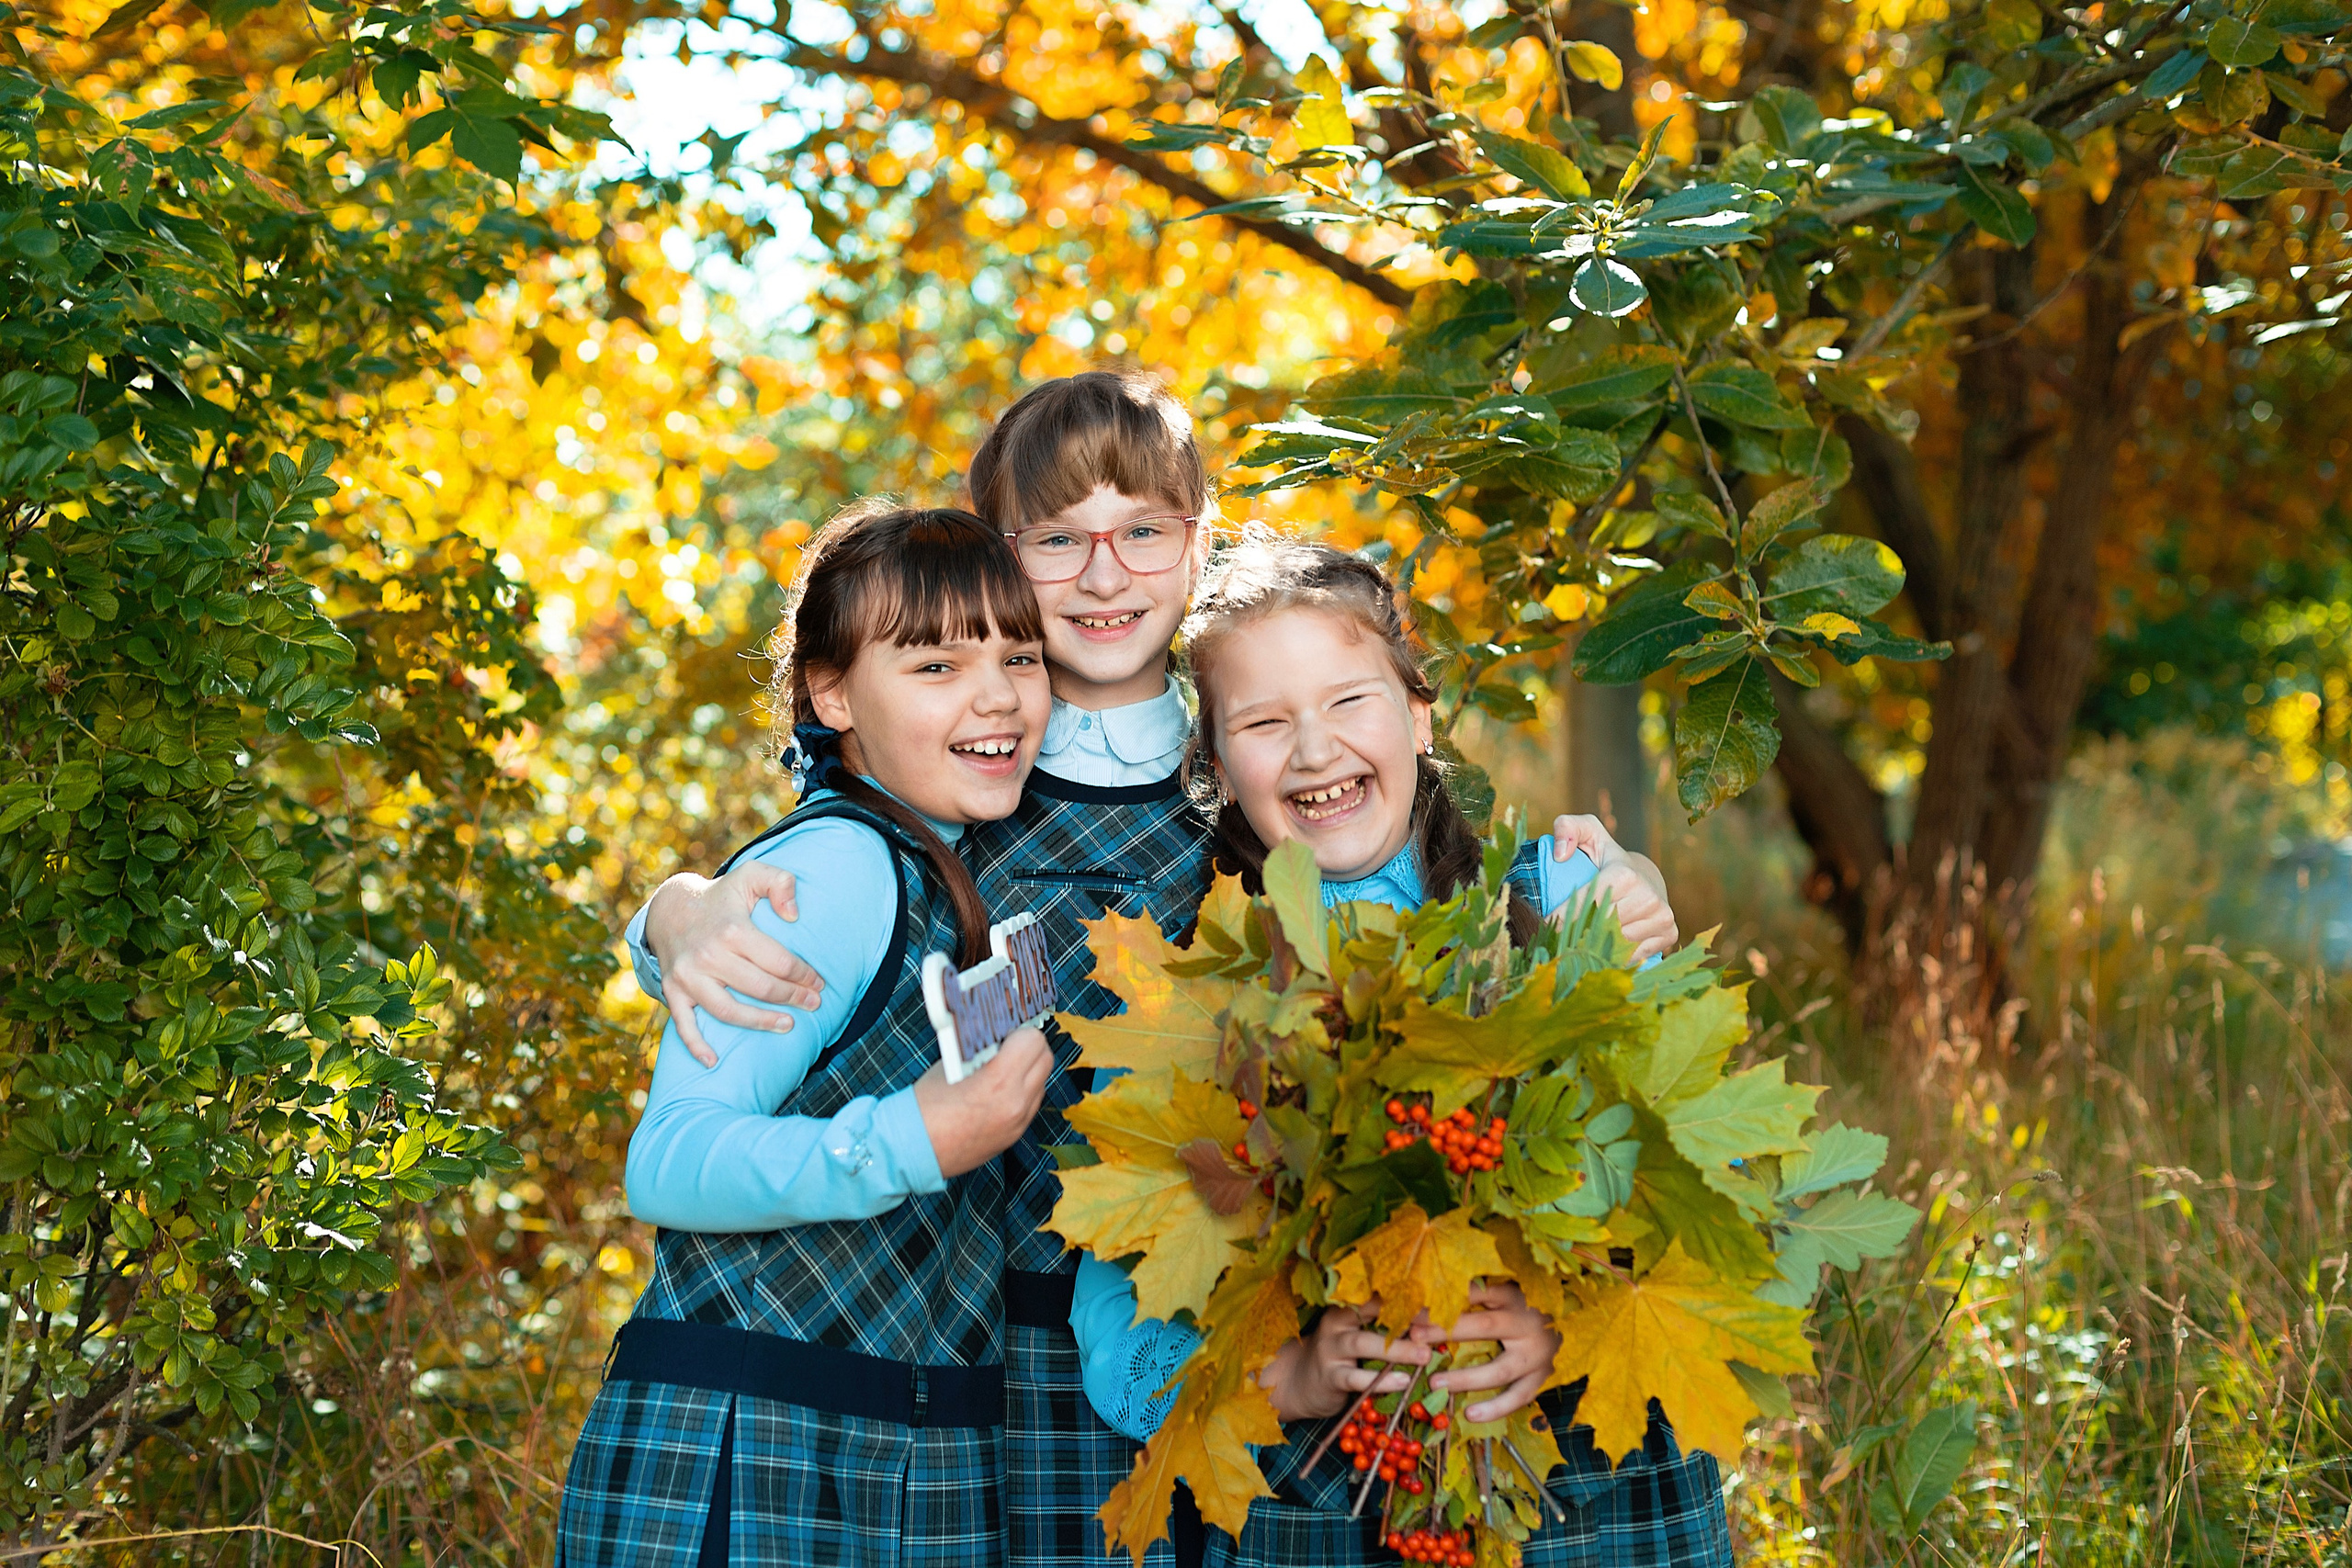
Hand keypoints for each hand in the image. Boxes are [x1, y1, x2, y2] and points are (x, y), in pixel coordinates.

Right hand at [643, 864, 825, 1066]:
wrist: (671, 908)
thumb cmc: (722, 896)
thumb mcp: (752, 874)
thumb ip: (780, 882)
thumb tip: (794, 914)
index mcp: (733, 929)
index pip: (779, 962)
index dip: (804, 975)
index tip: (818, 983)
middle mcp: (708, 955)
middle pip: (760, 988)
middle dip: (792, 999)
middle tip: (814, 1004)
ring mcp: (688, 976)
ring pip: (729, 1011)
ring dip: (760, 1023)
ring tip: (788, 1026)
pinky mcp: (673, 990)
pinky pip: (684, 1024)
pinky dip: (696, 1046)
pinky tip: (714, 1062)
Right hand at [911, 1025, 1052, 1177]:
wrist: (914, 1149)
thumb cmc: (926, 1106)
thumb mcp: (952, 1063)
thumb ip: (981, 1045)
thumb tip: (997, 1030)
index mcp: (998, 1081)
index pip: (1032, 1040)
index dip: (1019, 1031)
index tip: (1006, 1032)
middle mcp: (1016, 1103)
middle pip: (1045, 1059)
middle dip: (1029, 1046)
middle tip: (1007, 1044)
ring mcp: (1018, 1123)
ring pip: (1042, 1081)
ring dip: (1029, 1069)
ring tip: (1002, 1068)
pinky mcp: (1015, 1135)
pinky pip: (1032, 1103)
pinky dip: (1023, 1091)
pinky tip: (1000, 1090)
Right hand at [1257, 1300, 1425, 1421]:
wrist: (1299, 1382)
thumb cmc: (1343, 1356)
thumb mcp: (1360, 1333)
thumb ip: (1387, 1326)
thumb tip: (1436, 1323)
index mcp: (1350, 1306)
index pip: (1382, 1293)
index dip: (1411, 1293)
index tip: (1442, 1297)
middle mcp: (1338, 1321)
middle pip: (1374, 1310)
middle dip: (1408, 1314)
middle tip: (1440, 1322)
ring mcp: (1331, 1348)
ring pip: (1365, 1343)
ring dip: (1398, 1349)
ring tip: (1425, 1355)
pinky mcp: (1329, 1376)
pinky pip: (1355, 1377)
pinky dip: (1380, 1380)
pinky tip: (1402, 1382)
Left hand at [1413, 1281, 1559, 1423]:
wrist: (1580, 1319)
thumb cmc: (1529, 1302)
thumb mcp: (1507, 1287)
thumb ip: (1478, 1289)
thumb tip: (1431, 1288)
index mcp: (1514, 1296)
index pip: (1477, 1292)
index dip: (1446, 1298)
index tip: (1414, 1304)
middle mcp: (1527, 1323)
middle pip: (1484, 1327)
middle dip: (1446, 1331)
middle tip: (1414, 1337)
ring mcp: (1537, 1354)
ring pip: (1499, 1369)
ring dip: (1465, 1378)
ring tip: (1435, 1383)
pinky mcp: (1544, 1376)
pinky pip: (1518, 1396)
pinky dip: (1495, 1408)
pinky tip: (1469, 1415)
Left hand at [1549, 813, 1678, 961]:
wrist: (1648, 878)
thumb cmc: (1609, 858)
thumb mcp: (1588, 834)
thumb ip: (1567, 828)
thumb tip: (1560, 854)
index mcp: (1626, 875)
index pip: (1585, 905)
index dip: (1561, 917)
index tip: (1544, 926)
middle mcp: (1648, 898)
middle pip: (1598, 928)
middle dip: (1574, 934)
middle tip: (1555, 939)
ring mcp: (1661, 919)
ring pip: (1614, 945)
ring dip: (1591, 949)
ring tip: (1575, 946)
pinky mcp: (1668, 936)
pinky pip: (1631, 957)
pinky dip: (1613, 957)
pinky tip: (1600, 950)